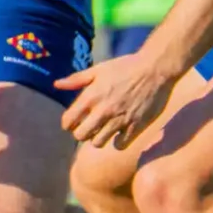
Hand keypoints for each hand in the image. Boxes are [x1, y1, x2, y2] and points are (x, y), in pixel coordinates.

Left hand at [59, 46, 182, 148]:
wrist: (155, 69)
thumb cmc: (125, 67)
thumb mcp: (98, 70)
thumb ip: (76, 79)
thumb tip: (57, 85)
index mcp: (90, 97)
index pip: (68, 121)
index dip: (68, 123)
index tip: (72, 122)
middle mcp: (103, 111)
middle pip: (80, 135)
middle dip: (81, 132)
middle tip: (87, 127)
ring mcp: (120, 120)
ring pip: (98, 143)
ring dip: (98, 138)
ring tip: (103, 130)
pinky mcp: (136, 126)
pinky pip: (120, 145)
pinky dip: (117, 143)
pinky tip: (120, 134)